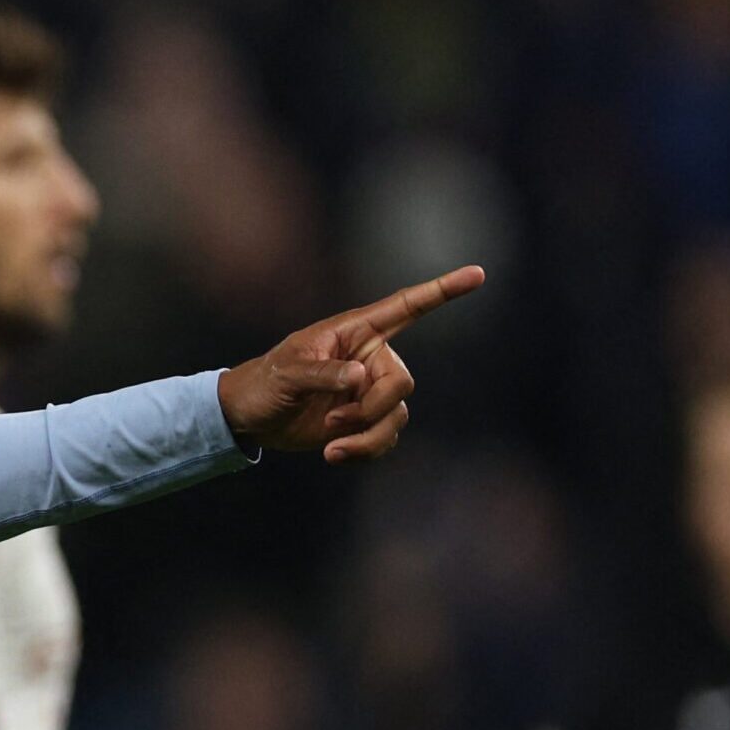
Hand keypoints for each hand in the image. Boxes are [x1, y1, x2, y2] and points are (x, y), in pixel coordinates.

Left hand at [216, 265, 485, 461]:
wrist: (251, 416)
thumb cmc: (265, 381)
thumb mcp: (286, 372)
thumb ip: (322, 372)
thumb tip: (361, 377)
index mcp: (355, 332)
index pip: (406, 307)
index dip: (442, 291)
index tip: (478, 274)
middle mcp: (371, 358)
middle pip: (402, 382)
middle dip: (373, 408)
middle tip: (333, 420)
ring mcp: (369, 391)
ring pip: (396, 416)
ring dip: (367, 437)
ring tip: (331, 445)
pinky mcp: (364, 420)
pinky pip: (385, 437)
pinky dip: (364, 450)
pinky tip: (333, 454)